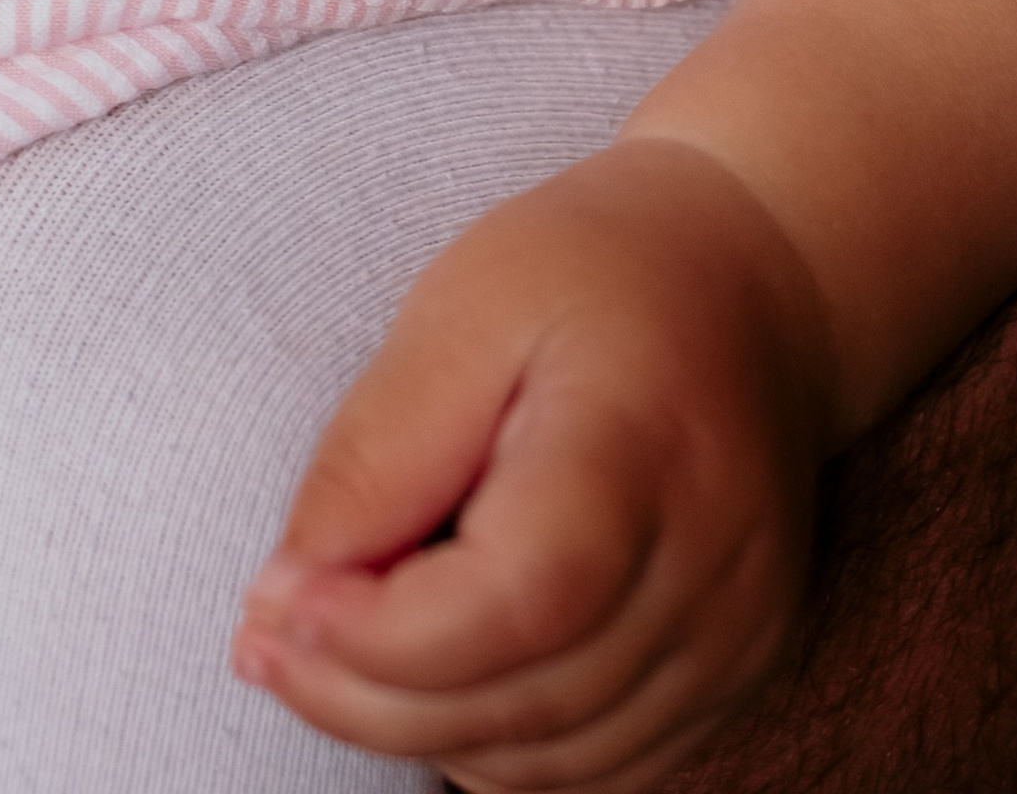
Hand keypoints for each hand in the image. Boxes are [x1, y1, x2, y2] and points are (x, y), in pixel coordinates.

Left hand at [232, 136, 831, 792]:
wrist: (753, 281)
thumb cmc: (594, 273)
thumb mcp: (467, 302)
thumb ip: (382, 447)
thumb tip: (292, 591)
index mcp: (653, 445)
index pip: (525, 596)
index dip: (384, 634)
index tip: (275, 597)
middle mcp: (721, 564)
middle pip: (525, 699)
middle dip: (366, 694)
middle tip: (264, 637)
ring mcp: (741, 634)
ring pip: (551, 757)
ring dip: (417, 727)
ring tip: (329, 648)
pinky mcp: (736, 673)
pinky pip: (594, 766)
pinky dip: (494, 743)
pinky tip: (431, 672)